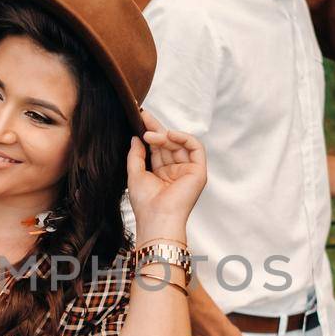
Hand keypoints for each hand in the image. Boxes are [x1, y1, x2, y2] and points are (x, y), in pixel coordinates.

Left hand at [127, 110, 206, 234]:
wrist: (157, 218)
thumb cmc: (145, 203)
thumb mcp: (135, 174)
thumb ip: (136, 155)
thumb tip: (136, 137)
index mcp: (162, 173)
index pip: (157, 148)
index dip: (150, 133)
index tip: (139, 119)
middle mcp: (176, 171)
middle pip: (168, 144)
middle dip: (156, 129)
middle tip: (143, 117)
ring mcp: (188, 171)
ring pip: (180, 144)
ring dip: (165, 136)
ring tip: (150, 135)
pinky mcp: (199, 172)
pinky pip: (196, 147)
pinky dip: (184, 138)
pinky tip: (169, 135)